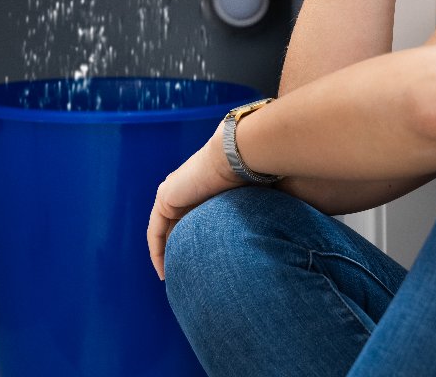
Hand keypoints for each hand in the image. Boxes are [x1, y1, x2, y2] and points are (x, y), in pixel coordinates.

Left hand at [147, 121, 244, 280]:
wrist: (238, 156)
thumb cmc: (254, 174)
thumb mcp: (253, 202)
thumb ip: (255, 216)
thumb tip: (280, 239)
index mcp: (206, 189)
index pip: (194, 221)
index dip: (196, 244)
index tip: (202, 268)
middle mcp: (188, 189)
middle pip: (177, 227)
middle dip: (179, 252)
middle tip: (185, 279)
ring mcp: (174, 192)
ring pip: (165, 230)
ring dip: (166, 254)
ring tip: (172, 279)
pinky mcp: (165, 197)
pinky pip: (155, 231)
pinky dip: (157, 250)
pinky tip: (163, 270)